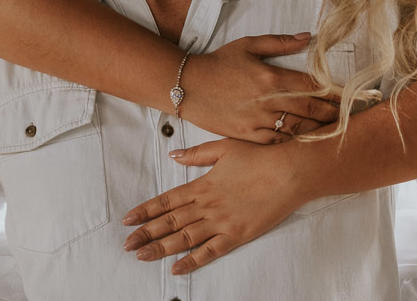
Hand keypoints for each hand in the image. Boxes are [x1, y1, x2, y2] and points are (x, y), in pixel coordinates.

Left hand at [122, 139, 304, 273]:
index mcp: (202, 185)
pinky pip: (210, 252)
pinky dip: (193, 261)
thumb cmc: (259, 157)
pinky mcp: (238, 235)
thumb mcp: (224, 147)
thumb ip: (196, 154)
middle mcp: (208, 205)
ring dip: (161, 248)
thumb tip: (173, 154)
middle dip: (146, 233)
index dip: (145, 211)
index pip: (167, 200)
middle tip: (127, 244)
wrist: (289, 172)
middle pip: (170, 221)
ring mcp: (222, 222)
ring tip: (142, 256)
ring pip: (185, 238)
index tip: (128, 220)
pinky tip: (177, 268)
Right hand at [181, 34, 339, 143]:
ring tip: (335, 132)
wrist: (187, 86)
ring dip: (318, 131)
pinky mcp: (248, 136)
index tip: (350, 96)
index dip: (335, 92)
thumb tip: (308, 37)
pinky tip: (306, 143)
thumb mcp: (248, 45)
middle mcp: (268, 101)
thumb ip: (280, 42)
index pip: (313, 86)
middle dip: (333, 114)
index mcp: (272, 77)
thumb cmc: (218, 63)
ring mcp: (258, 121)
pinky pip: (277, 143)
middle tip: (350, 117)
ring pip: (297, 130)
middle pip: (311, 111)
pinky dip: (294, 143)